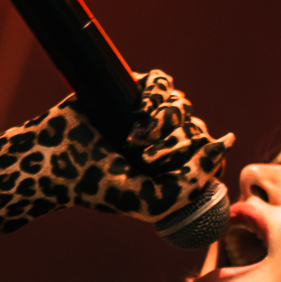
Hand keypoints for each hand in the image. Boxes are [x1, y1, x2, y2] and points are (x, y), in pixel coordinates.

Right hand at [9, 69, 233, 226]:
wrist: (54, 161)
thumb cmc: (101, 187)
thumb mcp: (154, 200)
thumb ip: (193, 183)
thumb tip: (226, 142)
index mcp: (173, 170)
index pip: (211, 156)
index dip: (198, 160)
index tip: (171, 172)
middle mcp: (165, 141)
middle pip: (198, 129)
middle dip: (173, 145)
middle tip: (142, 160)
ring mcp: (150, 114)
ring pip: (182, 105)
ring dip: (163, 122)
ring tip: (134, 139)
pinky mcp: (133, 89)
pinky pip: (162, 81)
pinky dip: (154, 95)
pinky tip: (136, 113)